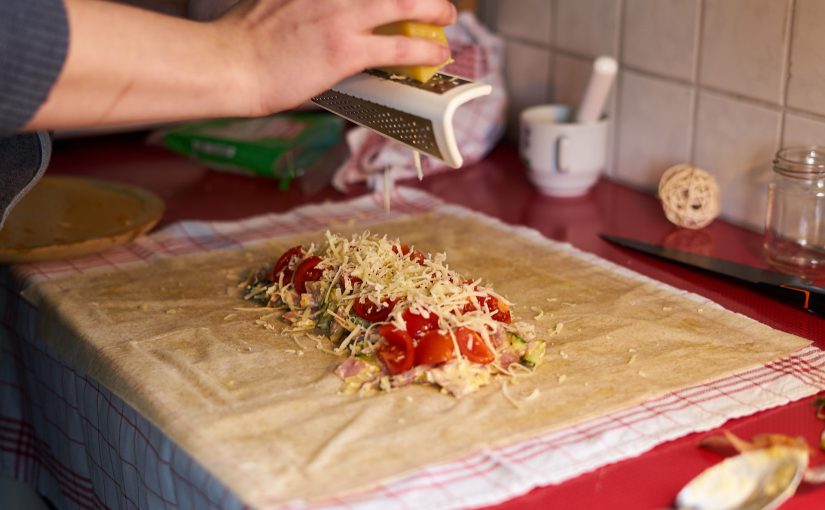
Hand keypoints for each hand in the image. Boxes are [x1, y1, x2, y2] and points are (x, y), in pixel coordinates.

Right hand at [26, 0, 454, 130]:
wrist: (227, 64)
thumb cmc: (242, 44)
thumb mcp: (273, 6)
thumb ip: (302, 5)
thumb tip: (319, 21)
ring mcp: (339, 17)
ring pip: (401, 4)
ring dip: (432, 9)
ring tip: (447, 18)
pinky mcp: (344, 49)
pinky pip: (396, 45)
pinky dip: (422, 48)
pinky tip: (437, 52)